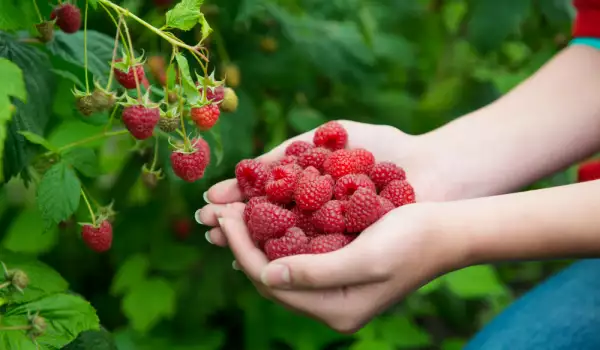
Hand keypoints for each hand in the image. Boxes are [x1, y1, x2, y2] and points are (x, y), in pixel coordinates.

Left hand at [194, 119, 459, 331]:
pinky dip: (277, 235)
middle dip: (242, 242)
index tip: (226, 214)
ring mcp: (335, 290)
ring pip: (279, 266)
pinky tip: (264, 214)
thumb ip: (316, 273)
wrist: (448, 229)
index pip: (271, 281)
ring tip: (235, 210)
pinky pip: (295, 256)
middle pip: (269, 276)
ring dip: (255, 238)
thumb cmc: (413, 239)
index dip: (242, 247)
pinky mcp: (339, 271)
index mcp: (336, 309)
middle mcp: (331, 306)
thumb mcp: (365, 257)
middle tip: (223, 210)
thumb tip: (267, 274)